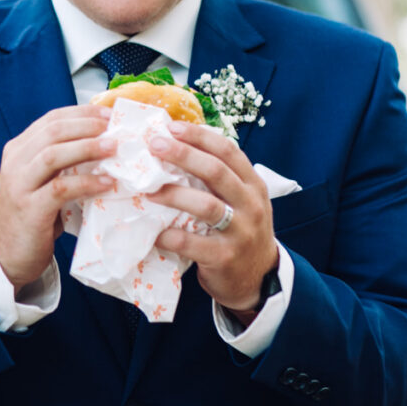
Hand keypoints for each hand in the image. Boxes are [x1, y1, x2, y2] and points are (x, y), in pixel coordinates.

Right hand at [0, 105, 117, 290]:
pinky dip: (86, 182)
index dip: (81, 113)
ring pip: (53, 155)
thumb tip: (104, 146)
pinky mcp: (29, 208)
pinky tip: (106, 183)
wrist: (6, 254)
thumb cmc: (32, 216)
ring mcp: (19, 185)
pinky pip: (61, 188)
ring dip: (87, 148)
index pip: (51, 120)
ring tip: (114, 148)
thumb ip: (61, 164)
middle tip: (115, 127)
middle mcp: (15, 162)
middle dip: (87, 126)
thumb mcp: (41, 182)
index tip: (109, 114)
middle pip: (52, 132)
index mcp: (18, 150)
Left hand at [146, 121, 277, 313]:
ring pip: (206, 206)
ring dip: (173, 195)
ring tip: (149, 191)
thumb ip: (217, 178)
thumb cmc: (239, 229)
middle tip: (154, 145)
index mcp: (252, 184)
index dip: (199, 136)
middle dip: (183, 155)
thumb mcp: (239, 200)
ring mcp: (240, 232)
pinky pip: (192, 243)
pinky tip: (154, 232)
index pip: (228, 151)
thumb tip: (175, 145)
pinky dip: (170, 236)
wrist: (258, 278)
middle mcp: (250, 204)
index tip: (171, 127)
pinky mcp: (225, 257)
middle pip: (216, 172)